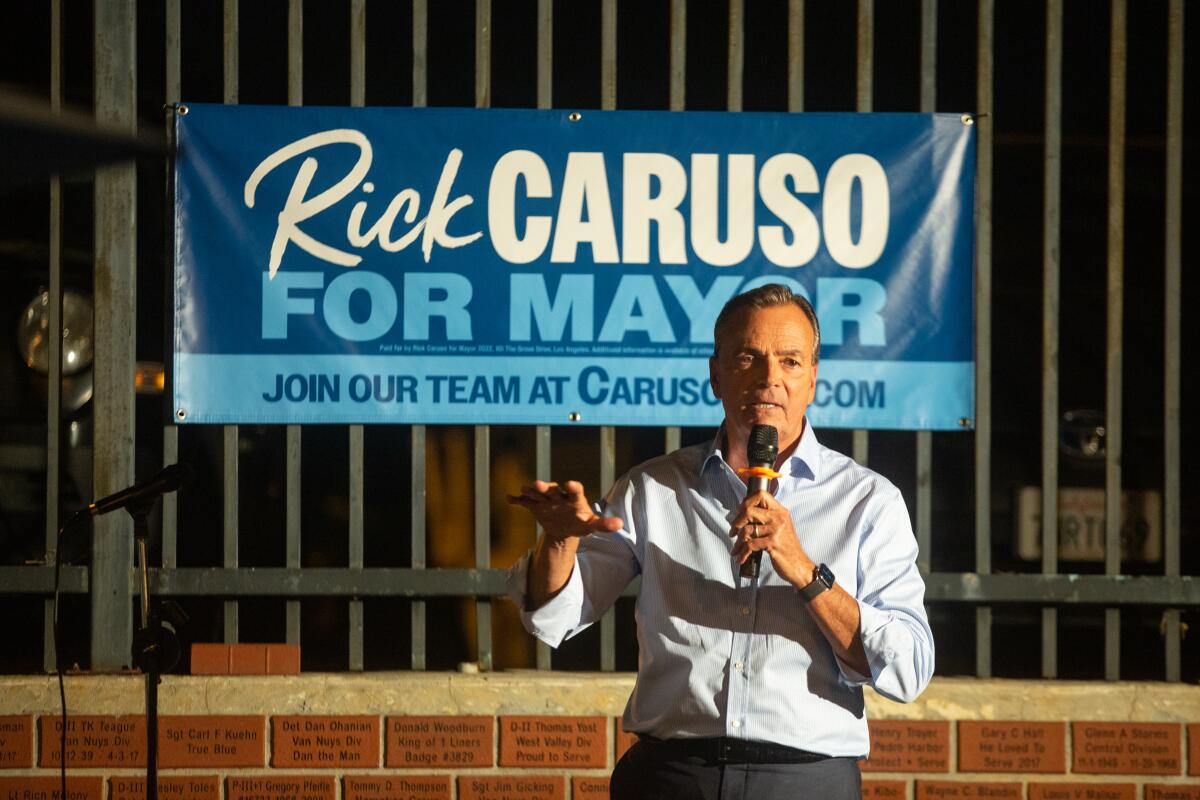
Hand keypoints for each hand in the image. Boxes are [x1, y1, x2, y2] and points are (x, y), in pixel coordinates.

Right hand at [507, 480, 623, 542]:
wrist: (563, 527)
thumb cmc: (580, 523)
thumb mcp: (591, 525)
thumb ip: (604, 524)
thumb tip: (621, 524)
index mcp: (574, 499)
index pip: (575, 491)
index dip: (573, 488)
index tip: (571, 484)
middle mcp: (559, 496)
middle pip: (552, 490)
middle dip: (546, 487)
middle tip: (540, 484)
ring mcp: (545, 500)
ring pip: (537, 493)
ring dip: (531, 491)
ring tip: (525, 489)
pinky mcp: (535, 505)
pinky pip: (525, 501)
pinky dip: (517, 500)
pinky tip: (509, 499)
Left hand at [729, 491, 815, 588]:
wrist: (799, 565)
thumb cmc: (787, 547)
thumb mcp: (781, 527)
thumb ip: (767, 518)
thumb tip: (744, 513)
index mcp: (780, 511)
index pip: (761, 495)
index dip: (746, 501)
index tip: (739, 512)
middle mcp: (779, 518)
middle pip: (749, 511)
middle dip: (736, 522)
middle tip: (733, 532)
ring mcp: (776, 530)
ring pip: (746, 530)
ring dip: (737, 542)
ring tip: (736, 549)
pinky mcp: (773, 543)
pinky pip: (750, 545)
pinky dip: (742, 553)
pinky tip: (741, 558)